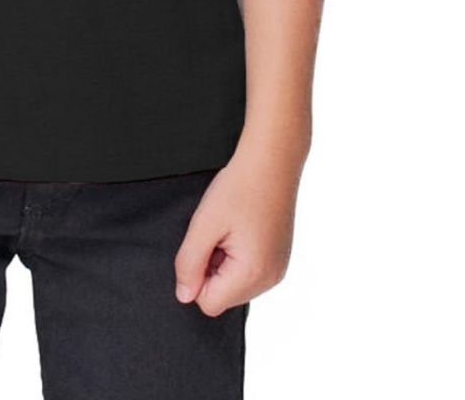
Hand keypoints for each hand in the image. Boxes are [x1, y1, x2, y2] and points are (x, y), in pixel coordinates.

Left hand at [172, 146, 301, 316]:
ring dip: (225, 262)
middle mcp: (270, 279)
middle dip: (212, 269)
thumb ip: (189, 264)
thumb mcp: (203, 224)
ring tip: (230, 228)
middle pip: (223, 296)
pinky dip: (239, 256)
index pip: (208, 303)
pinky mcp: (279, 259)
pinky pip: (250, 272)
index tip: (203, 243)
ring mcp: (278, 270)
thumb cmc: (238, 188)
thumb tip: (184, 296)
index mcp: (252, 274)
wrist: (272, 161)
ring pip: (235, 285)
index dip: (197, 275)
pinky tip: (242, 228)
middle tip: (218, 232)